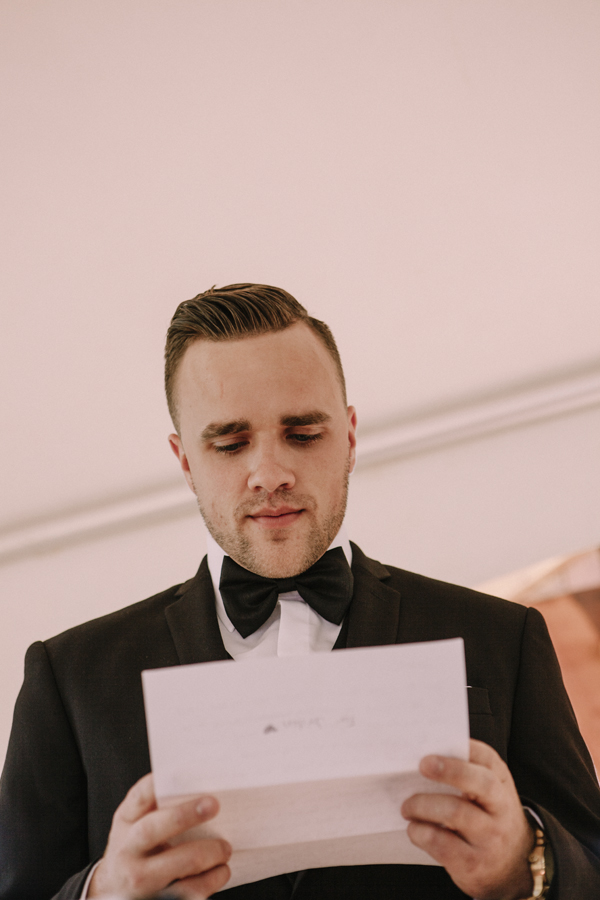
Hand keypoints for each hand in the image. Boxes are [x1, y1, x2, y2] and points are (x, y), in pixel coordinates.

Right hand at [88, 773, 230, 898]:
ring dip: (208, 853)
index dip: (155, 784)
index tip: (180, 773)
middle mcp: (128, 852)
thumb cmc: (134, 848)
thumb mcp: (134, 823)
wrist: (114, 891)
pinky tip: (221, 871)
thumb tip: (195, 780)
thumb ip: (154, 805)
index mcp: (126, 823)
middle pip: (152, 830)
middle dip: (184, 815)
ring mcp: (140, 881)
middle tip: (214, 804)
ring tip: (225, 848)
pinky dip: (211, 880)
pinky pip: (189, 891)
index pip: (138, 798)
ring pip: (179, 865)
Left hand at [401, 739, 534, 899]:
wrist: (512, 866)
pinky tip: (415, 828)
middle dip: (449, 770)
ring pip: (454, 812)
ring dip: (422, 805)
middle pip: (481, 783)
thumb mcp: (487, 793)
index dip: (465, 747)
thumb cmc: (487, 817)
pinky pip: (441, 843)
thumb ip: (465, 774)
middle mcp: (501, 809)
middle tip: (422, 765)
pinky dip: (420, 832)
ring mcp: (490, 838)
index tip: (438, 744)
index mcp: (501, 782)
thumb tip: (420, 756)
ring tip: (407, 806)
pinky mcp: (473, 863)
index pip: (488, 759)